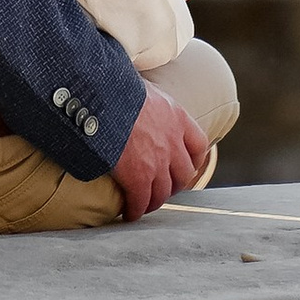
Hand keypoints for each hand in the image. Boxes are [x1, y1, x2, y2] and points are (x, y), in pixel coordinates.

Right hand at [110, 85, 209, 218]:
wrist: (101, 98)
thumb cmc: (115, 86)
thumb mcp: (142, 86)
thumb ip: (147, 98)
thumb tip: (133, 91)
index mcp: (176, 116)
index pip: (198, 144)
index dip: (194, 159)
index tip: (187, 164)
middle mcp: (172, 141)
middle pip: (184, 174)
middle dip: (175, 184)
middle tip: (163, 187)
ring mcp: (157, 161)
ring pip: (164, 192)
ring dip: (155, 200)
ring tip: (145, 204)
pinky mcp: (138, 177)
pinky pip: (141, 201)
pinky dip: (136, 210)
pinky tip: (129, 213)